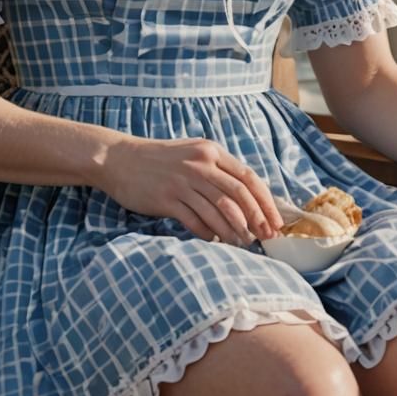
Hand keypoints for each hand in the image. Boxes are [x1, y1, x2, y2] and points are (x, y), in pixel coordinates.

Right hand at [99, 135, 284, 245]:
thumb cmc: (160, 160)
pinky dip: (209, 233)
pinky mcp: (167, 198)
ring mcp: (183, 181)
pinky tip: (216, 240)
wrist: (120, 159)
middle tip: (265, 238)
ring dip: (235, 231)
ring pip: (219, 210)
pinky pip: (195, 221)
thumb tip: (248, 200)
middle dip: (256, 219)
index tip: (276, 222)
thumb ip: (217, 171)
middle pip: (238, 195)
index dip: (266, 202)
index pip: (248, 177)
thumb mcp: (193, 154)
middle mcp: (200, 164)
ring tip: (243, 244)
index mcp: (211, 151)